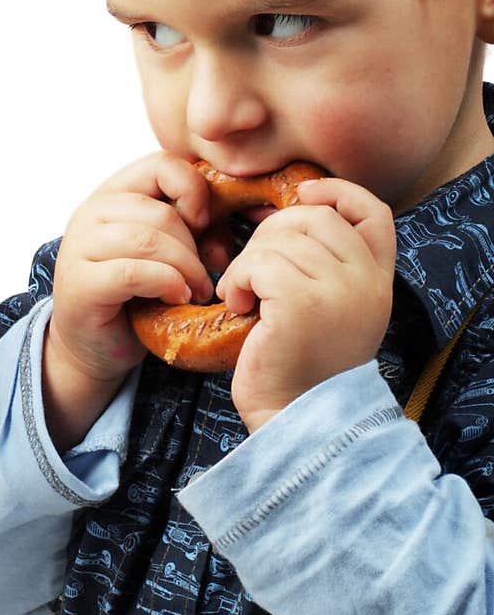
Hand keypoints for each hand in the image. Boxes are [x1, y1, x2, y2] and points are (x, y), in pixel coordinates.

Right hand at [44, 152, 213, 449]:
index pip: (162, 165)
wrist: (93, 347)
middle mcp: (91, 212)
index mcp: (114, 193)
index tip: (207, 225)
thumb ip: (195, 228)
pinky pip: (133, 272)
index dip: (194, 190)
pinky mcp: (80, 283)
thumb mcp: (169, 251)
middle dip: (195, 246)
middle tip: (208, 276)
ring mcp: (80, 246)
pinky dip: (166, 284)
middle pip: (161, 211)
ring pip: (149, 240)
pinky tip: (177, 298)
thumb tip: (235, 230)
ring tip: (197, 290)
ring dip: (186, 268)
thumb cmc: (136, 296)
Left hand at [217, 177, 395, 431]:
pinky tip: (238, 307)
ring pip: (279, 239)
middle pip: (313, 217)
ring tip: (244, 298)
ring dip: (247, 263)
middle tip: (252, 274)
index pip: (373, 212)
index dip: (337, 193)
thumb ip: (324, 264)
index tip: (303, 196)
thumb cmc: (298, 365)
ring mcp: (337, 292)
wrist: (294, 422)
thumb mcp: (330, 309)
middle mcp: (365, 283)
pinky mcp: (302, 305)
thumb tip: (279, 211)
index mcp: (377, 282)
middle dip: (270, 234)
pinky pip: (259, 264)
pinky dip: (238, 280)